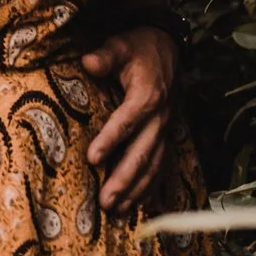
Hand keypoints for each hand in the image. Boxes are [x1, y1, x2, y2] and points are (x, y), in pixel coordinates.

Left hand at [81, 26, 179, 214]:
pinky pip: (160, 166)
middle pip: (143, 153)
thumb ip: (105, 55)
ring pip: (154, 166)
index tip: (92, 158)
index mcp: (147, 96)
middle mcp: (159, 118)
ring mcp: (164, 130)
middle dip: (124, 179)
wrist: (168, 48)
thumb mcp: (121, 44)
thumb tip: (87, 62)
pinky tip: (135, 205)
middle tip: (105, 201)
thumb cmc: (139, 47)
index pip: (127, 121)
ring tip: (116, 211)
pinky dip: (148, 188)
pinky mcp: (164, 136)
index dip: (111, 140)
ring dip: (136, 190)